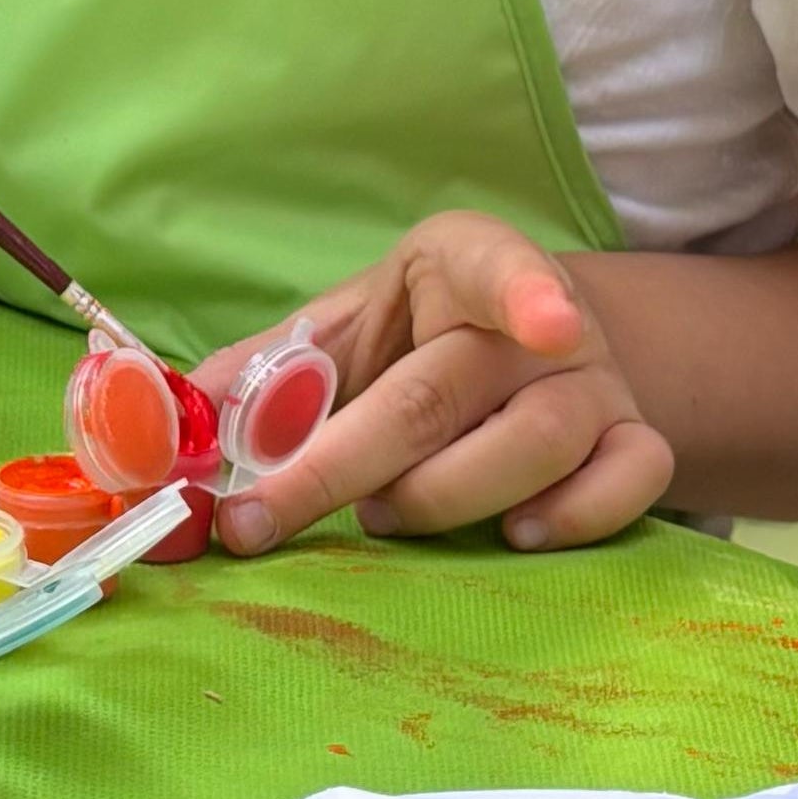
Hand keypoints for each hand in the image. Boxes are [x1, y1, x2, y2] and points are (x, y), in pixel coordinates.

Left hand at [203, 214, 673, 555]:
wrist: (528, 354)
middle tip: (262, 515)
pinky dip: (570, 520)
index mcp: (461, 264)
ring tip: (382, 515)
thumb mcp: (339, 334)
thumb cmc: (413, 346)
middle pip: (447, 393)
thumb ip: (255, 377)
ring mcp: (600, 384)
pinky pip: (627, 487)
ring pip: (535, 448)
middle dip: (338, 465)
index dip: (519, 289)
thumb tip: (158, 438)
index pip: (495, 264)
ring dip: (437, 499)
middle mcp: (545, 319)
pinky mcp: (639, 442)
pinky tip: (511, 534)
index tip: (545, 322)